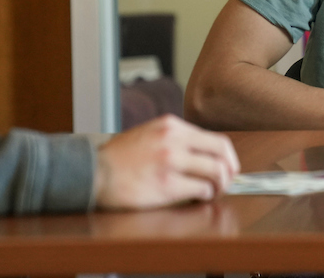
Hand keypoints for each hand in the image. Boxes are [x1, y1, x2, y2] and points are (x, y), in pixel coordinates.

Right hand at [94, 115, 239, 209]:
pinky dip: (204, 195)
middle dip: (230, 171)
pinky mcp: (166, 185)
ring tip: (211, 192)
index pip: (216, 139)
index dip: (228, 156)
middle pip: (221, 154)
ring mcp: (171, 162)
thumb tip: (204, 155)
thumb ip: (176, 139)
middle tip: (226, 182)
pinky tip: (196, 197)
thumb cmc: (119, 158)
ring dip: (219, 186)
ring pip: (215, 172)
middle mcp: (174, 140)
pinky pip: (200, 190)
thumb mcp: (150, 133)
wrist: (93, 173)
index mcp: (171, 125)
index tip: (229, 167)